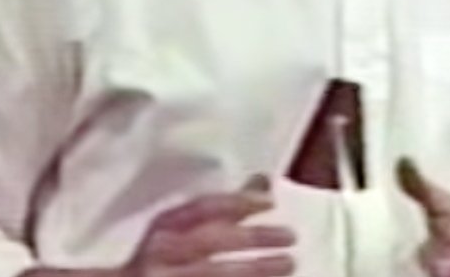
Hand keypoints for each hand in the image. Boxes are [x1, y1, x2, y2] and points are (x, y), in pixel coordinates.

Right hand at [118, 174, 296, 276]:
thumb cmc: (168, 257)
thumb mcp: (187, 230)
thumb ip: (225, 210)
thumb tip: (265, 182)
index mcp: (161, 230)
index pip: (199, 209)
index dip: (235, 203)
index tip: (270, 201)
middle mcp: (158, 256)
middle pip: (209, 243)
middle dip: (252, 238)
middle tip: (291, 236)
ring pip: (215, 274)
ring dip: (256, 271)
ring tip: (290, 263)